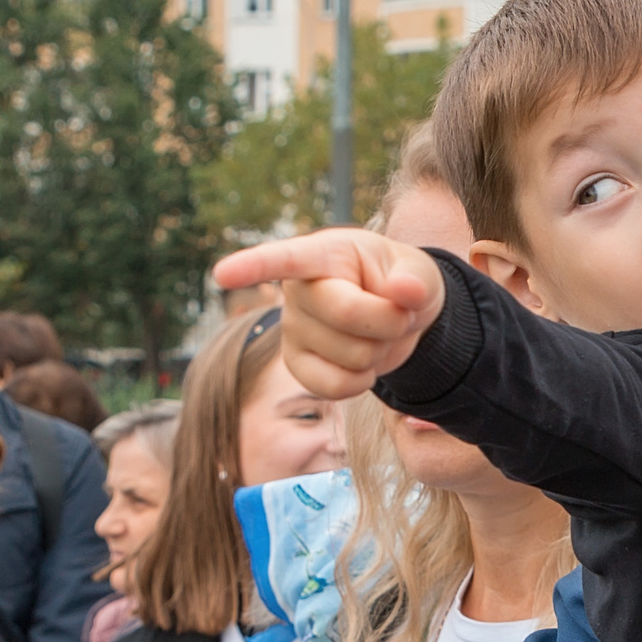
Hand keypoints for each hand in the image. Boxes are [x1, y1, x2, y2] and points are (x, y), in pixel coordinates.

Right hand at [209, 229, 446, 400]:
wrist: (398, 316)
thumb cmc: (400, 281)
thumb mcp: (419, 272)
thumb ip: (415, 279)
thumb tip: (407, 290)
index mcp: (322, 254)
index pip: (286, 259)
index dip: (254, 267)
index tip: (223, 274)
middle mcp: (297, 290)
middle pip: (346, 314)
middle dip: (389, 320)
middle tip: (396, 311)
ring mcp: (293, 329)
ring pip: (351, 355)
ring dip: (380, 349)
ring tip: (375, 331)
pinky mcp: (298, 364)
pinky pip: (335, 387)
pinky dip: (363, 380)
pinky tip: (363, 362)